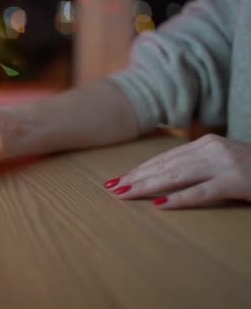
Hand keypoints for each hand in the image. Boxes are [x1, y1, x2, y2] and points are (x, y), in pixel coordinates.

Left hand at [104, 134, 250, 208]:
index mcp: (206, 143)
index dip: (140, 169)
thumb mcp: (222, 160)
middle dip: (136, 178)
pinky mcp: (236, 181)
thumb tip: (163, 176)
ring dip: (147, 186)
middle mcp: (211, 149)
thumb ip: (197, 164)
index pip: (165, 158)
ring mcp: (224, 164)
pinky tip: (159, 205)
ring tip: (126, 194)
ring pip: (176, 176)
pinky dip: (179, 199)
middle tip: (112, 188)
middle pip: (165, 165)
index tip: (118, 178)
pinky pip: (202, 192)